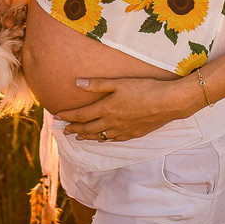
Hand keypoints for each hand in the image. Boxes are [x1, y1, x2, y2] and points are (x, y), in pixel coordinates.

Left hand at [54, 76, 199, 141]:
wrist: (167, 102)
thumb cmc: (144, 89)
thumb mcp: (119, 82)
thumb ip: (97, 84)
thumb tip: (77, 83)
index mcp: (106, 109)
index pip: (81, 115)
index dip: (68, 117)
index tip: (57, 117)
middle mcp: (112, 122)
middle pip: (88, 129)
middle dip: (74, 129)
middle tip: (64, 131)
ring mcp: (123, 130)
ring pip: (100, 137)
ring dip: (87, 137)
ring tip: (79, 137)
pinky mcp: (134, 134)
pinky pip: (115, 140)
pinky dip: (105, 140)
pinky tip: (104, 139)